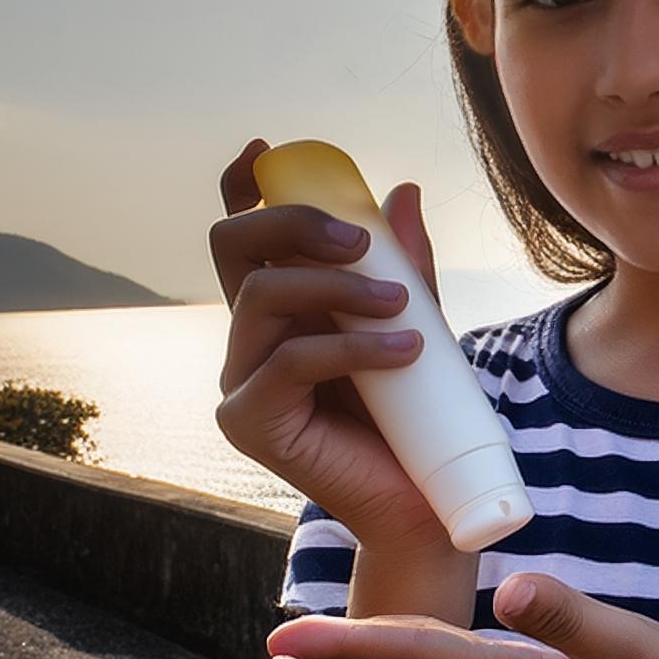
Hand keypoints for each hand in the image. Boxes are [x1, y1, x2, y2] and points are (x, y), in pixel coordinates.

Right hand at [210, 137, 460, 564]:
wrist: (422, 510)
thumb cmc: (415, 420)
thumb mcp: (417, 327)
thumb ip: (404, 270)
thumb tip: (402, 191)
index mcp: (279, 310)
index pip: (244, 238)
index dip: (243, 186)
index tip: (264, 147)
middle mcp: (248, 339)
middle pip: (235, 247)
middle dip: (294, 222)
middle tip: (360, 238)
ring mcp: (241, 381)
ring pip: (264, 296)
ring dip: (338, 287)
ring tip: (405, 309)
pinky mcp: (250, 422)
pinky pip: (291, 361)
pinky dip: (353, 346)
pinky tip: (405, 350)